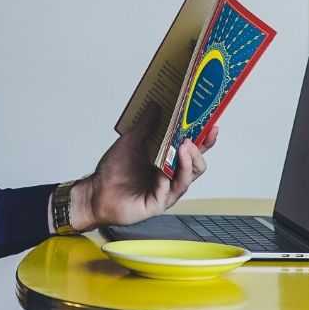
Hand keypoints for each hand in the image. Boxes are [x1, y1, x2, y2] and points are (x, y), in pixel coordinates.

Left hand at [67, 104, 217, 230]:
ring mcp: (166, 192)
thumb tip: (156, 105)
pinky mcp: (157, 204)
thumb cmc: (113, 171)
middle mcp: (172, 178)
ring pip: (187, 178)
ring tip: (183, 147)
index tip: (212, 126)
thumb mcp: (130, 142)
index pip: (193, 151)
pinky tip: (164, 170)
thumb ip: (145, 126)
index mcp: (169, 163)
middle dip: (198, 151)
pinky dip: (167, 179)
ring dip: (187, 162)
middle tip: (190, 138)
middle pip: (197, 166)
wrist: (96, 192)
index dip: (205, 140)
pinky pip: (168, 191)